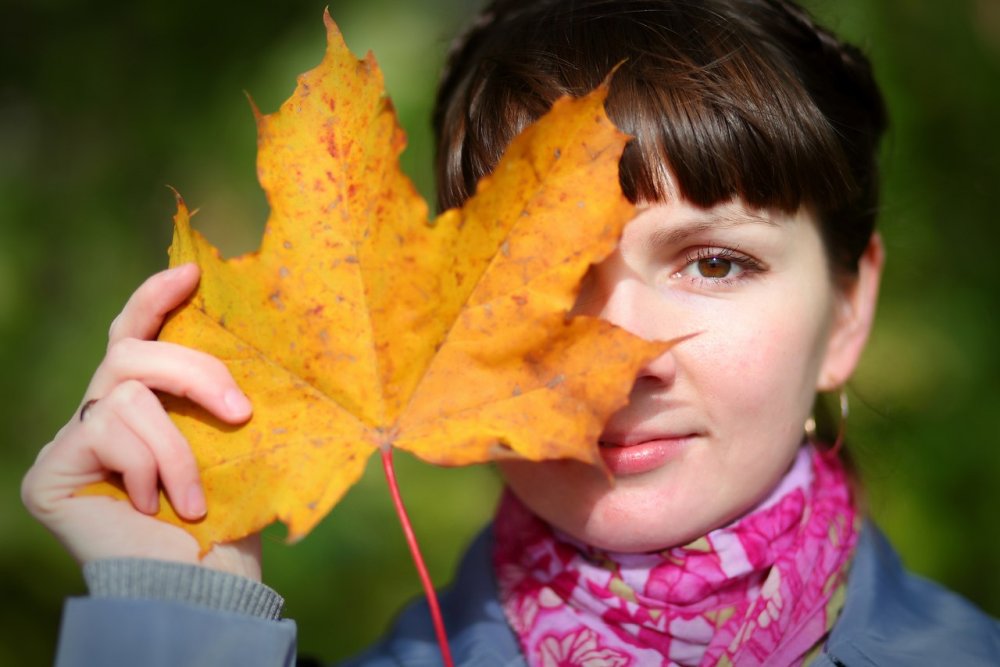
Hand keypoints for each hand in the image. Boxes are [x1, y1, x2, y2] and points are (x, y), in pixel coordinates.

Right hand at [21, 263, 260, 578]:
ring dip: (175, 446)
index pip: (139, 335)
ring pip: (124, 393)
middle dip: (194, 372)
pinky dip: (145, 466)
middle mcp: (103, 413)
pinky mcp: (51, 472)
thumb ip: (219, 394)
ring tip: (195, 496)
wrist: (203, 585)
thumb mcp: (234, 442)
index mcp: (147, 401)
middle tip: (239, 412)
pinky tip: (153, 505)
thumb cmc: (229, 517)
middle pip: (130, 351)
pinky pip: (104, 432)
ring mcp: (74, 441)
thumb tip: (253, 336)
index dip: (156, 299)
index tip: (192, 272)